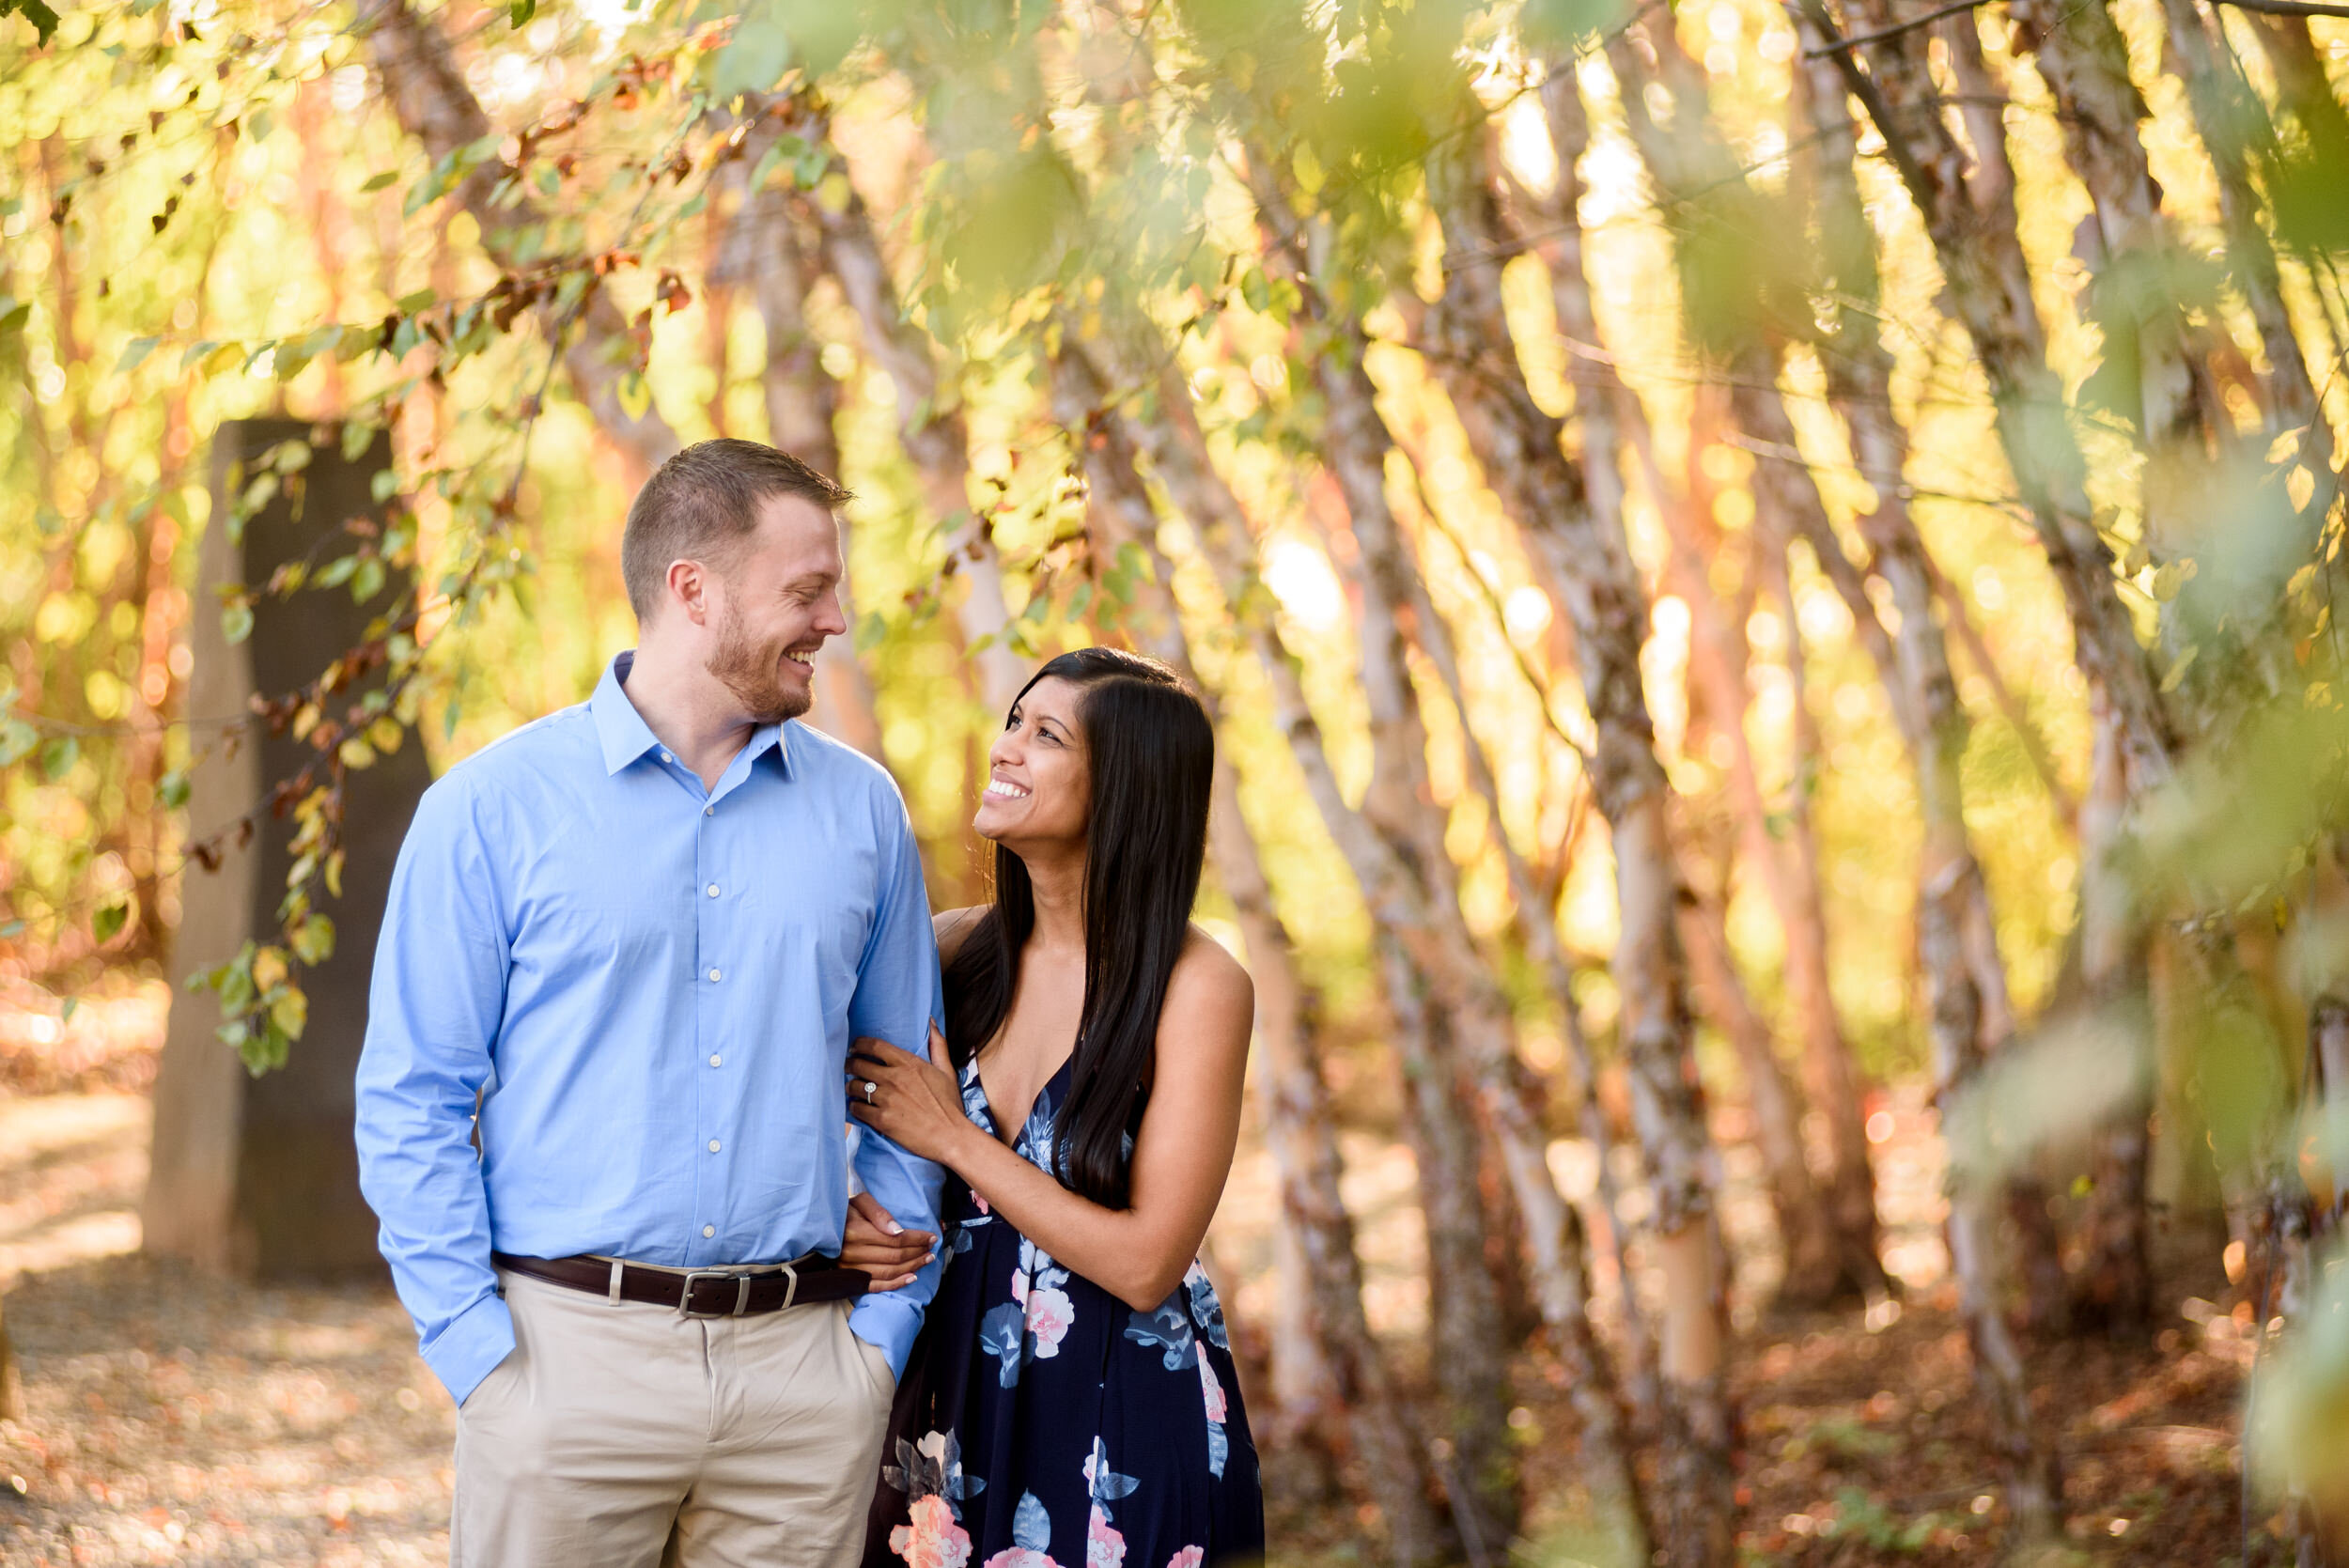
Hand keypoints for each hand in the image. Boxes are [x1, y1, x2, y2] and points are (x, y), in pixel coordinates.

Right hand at [840, 1191, 934, 1289]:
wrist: (821, 1225)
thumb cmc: (845, 1209)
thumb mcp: (860, 1201)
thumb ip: (879, 1213)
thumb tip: (898, 1230)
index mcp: (855, 1231)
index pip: (895, 1240)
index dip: (917, 1239)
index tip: (931, 1237)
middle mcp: (851, 1252)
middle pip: (894, 1257)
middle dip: (918, 1253)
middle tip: (931, 1249)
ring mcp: (849, 1268)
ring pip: (888, 1272)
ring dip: (912, 1268)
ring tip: (926, 1260)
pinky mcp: (848, 1278)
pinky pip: (874, 1286)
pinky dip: (895, 1285)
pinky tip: (911, 1278)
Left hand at [849, 1023, 972, 1166]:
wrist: (951, 1137)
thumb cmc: (950, 1106)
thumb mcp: (947, 1072)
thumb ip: (938, 1045)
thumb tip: (931, 1021)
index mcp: (909, 1063)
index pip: (875, 1046)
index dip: (860, 1044)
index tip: (855, 1047)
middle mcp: (895, 1078)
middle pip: (859, 1064)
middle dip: (850, 1065)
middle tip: (848, 1067)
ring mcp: (887, 1099)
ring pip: (854, 1086)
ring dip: (851, 1086)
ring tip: (852, 1089)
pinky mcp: (881, 1119)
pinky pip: (857, 1109)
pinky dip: (854, 1107)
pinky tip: (858, 1107)